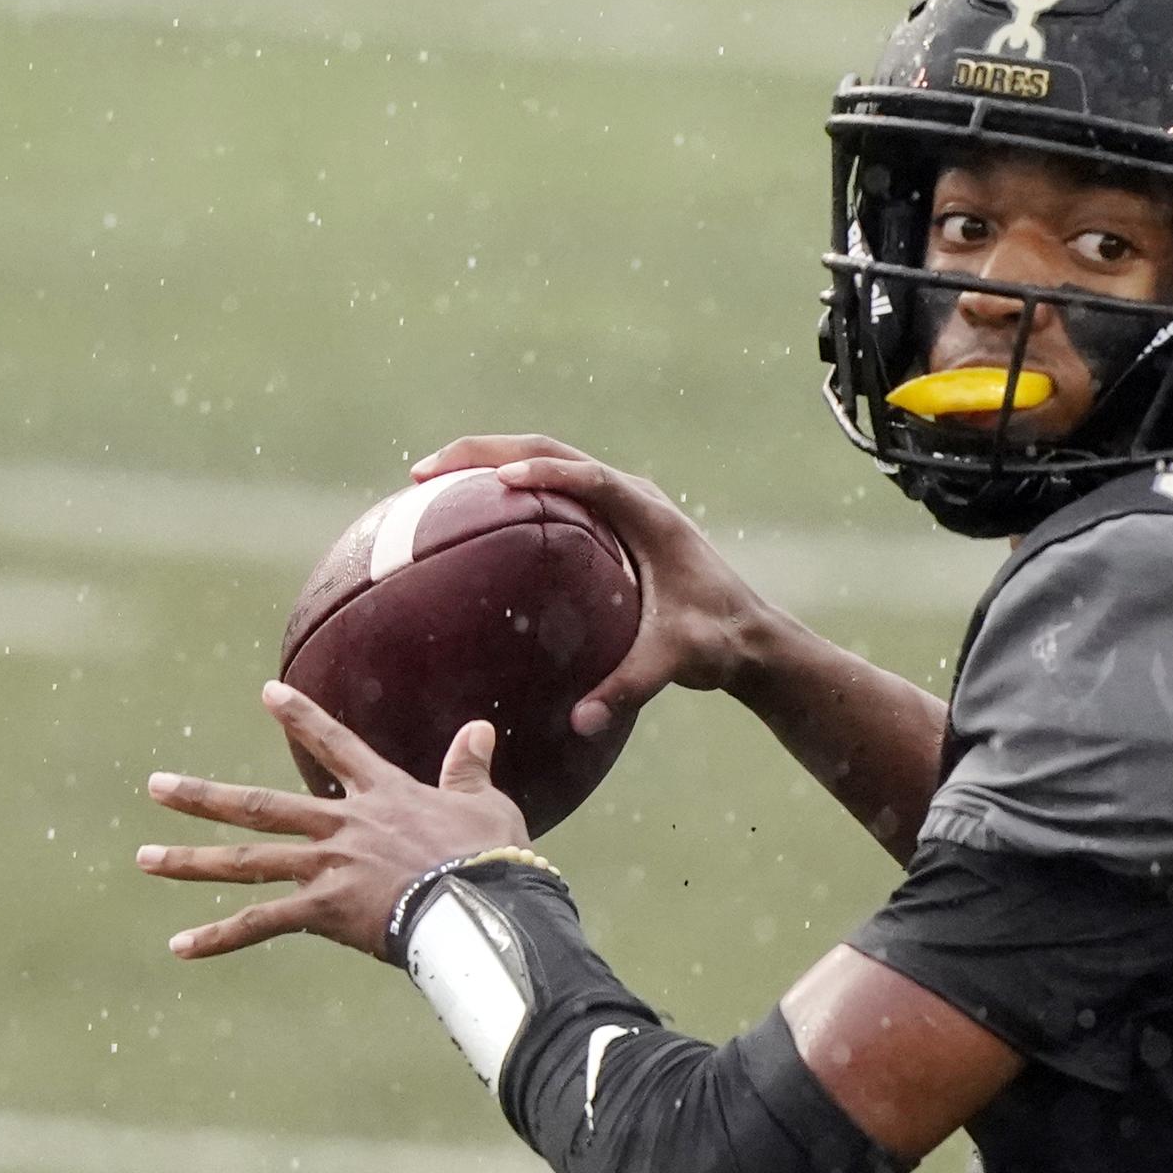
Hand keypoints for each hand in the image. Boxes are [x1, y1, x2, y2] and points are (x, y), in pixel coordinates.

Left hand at [136, 681, 528, 961]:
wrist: (482, 903)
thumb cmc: (491, 857)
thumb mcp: (485, 806)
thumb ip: (469, 770)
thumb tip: (477, 730)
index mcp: (382, 795)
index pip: (334, 745)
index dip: (301, 718)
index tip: (267, 693)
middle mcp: (343, 826)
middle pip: (260, 806)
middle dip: (203, 796)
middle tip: (155, 786)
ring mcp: (328, 867)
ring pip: (246, 860)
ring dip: (191, 861)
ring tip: (144, 859)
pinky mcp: (324, 910)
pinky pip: (262, 924)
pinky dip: (220, 937)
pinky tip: (180, 947)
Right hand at [410, 435, 783, 739]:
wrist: (750, 635)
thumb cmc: (718, 642)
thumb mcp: (676, 662)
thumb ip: (630, 687)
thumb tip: (580, 721)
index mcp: (649, 515)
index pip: (591, 478)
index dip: (544, 473)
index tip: (497, 480)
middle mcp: (633, 496)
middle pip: (551, 452)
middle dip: (484, 453)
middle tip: (422, 474)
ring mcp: (620, 502)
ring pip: (546, 462)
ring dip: (488, 463)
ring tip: (426, 485)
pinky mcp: (610, 518)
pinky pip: (550, 490)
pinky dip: (506, 490)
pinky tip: (465, 517)